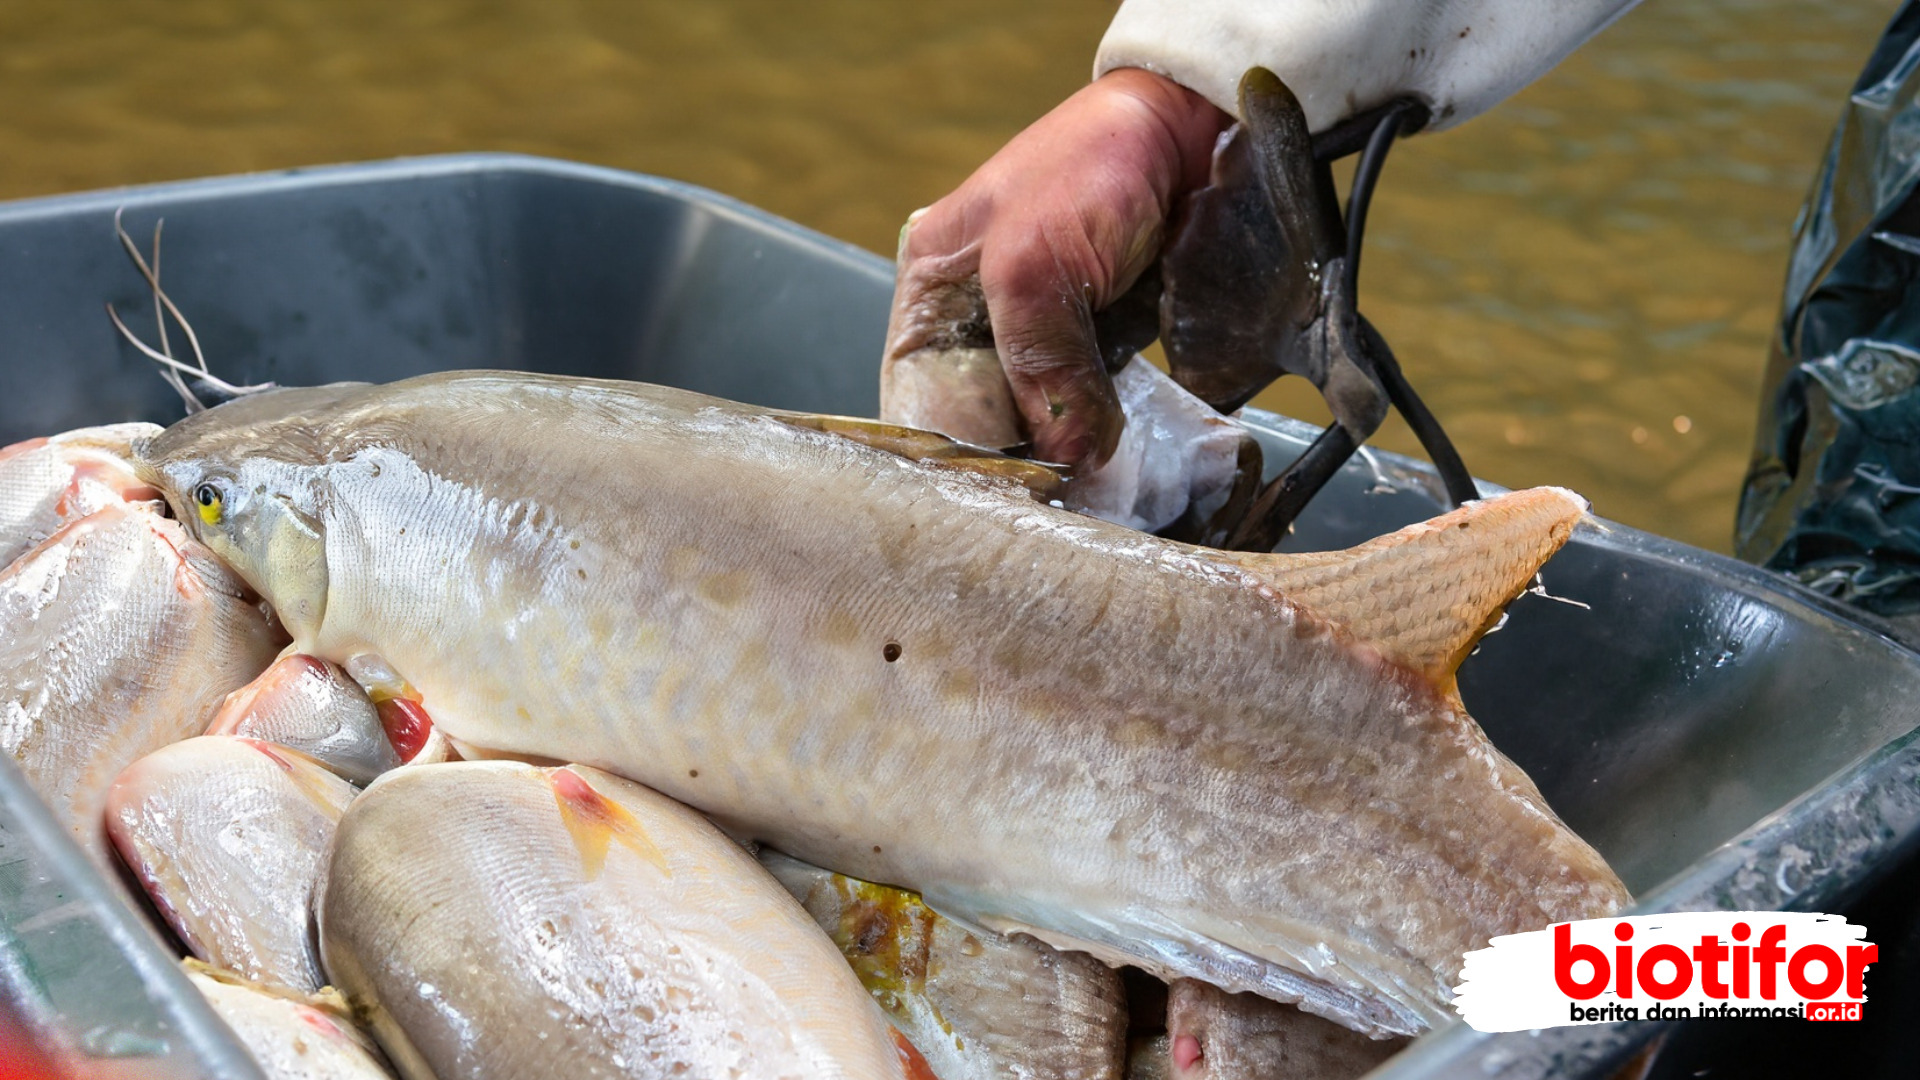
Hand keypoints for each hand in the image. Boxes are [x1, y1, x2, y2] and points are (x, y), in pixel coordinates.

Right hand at [882, 68, 1229, 468]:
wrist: (1193, 128)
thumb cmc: (1095, 165)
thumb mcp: (1037, 260)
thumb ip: (1040, 361)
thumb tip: (1070, 457)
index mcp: (932, 291)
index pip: (921, 399)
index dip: (955, 455)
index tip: (1002, 497)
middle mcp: (975, 322)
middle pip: (978, 422)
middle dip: (1013, 468)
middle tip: (1053, 510)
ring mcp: (1038, 337)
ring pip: (1033, 425)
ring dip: (1060, 465)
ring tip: (1084, 505)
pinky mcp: (1095, 348)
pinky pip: (1085, 412)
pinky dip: (1098, 443)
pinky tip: (1112, 473)